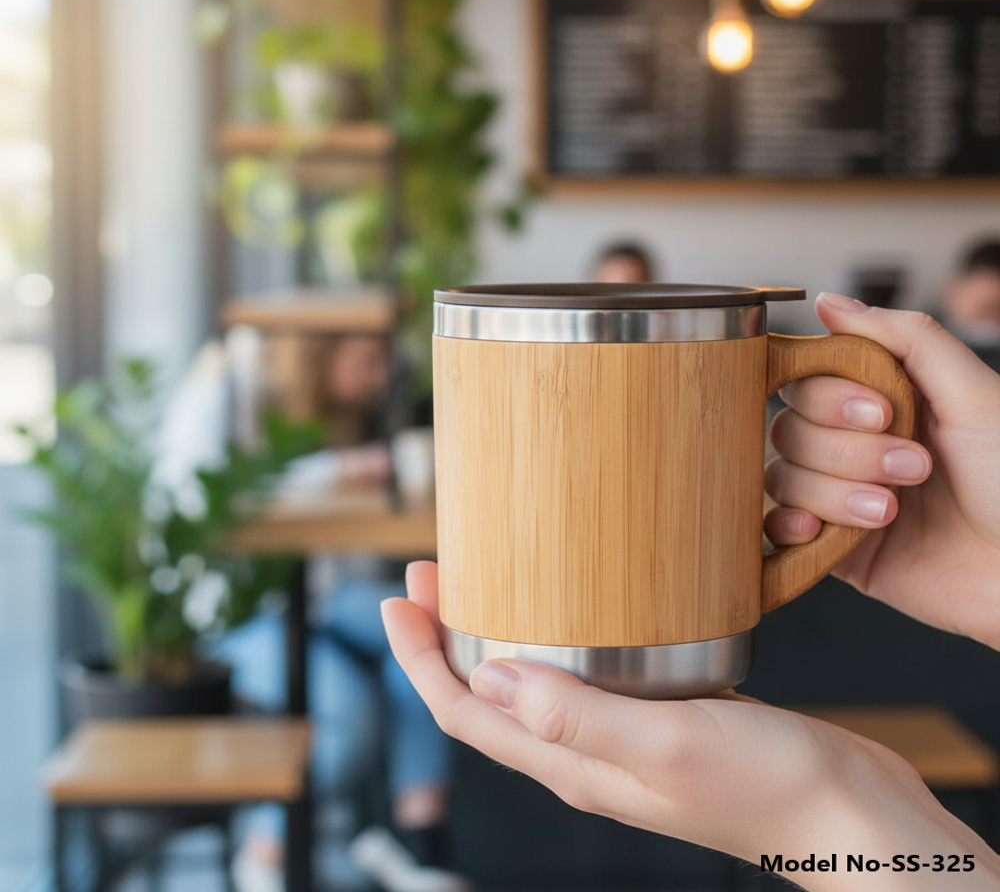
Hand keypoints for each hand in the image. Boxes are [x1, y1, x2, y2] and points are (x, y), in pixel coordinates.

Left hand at [383, 563, 999, 888]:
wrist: (846, 812)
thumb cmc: (765, 785)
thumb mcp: (663, 743)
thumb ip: (574, 714)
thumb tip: (491, 675)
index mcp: (571, 764)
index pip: (466, 712)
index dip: (421, 659)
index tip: (398, 599)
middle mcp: (583, 754)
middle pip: (487, 695)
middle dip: (446, 638)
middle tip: (429, 573)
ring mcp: (619, 738)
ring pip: (531, 684)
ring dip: (494, 635)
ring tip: (480, 582)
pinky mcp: (656, 718)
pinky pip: (583, 678)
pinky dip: (555, 639)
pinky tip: (569, 609)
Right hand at [765, 292, 999, 650]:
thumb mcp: (976, 395)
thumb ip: (905, 338)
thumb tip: (830, 303)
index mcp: (884, 403)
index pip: (810, 380)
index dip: (829, 395)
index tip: (879, 412)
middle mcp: (855, 446)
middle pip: (790, 428)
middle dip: (847, 451)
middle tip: (913, 468)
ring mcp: (841, 497)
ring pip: (784, 477)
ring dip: (833, 492)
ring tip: (890, 511)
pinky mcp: (833, 548)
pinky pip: (777, 528)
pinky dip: (787, 524)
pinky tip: (818, 530)